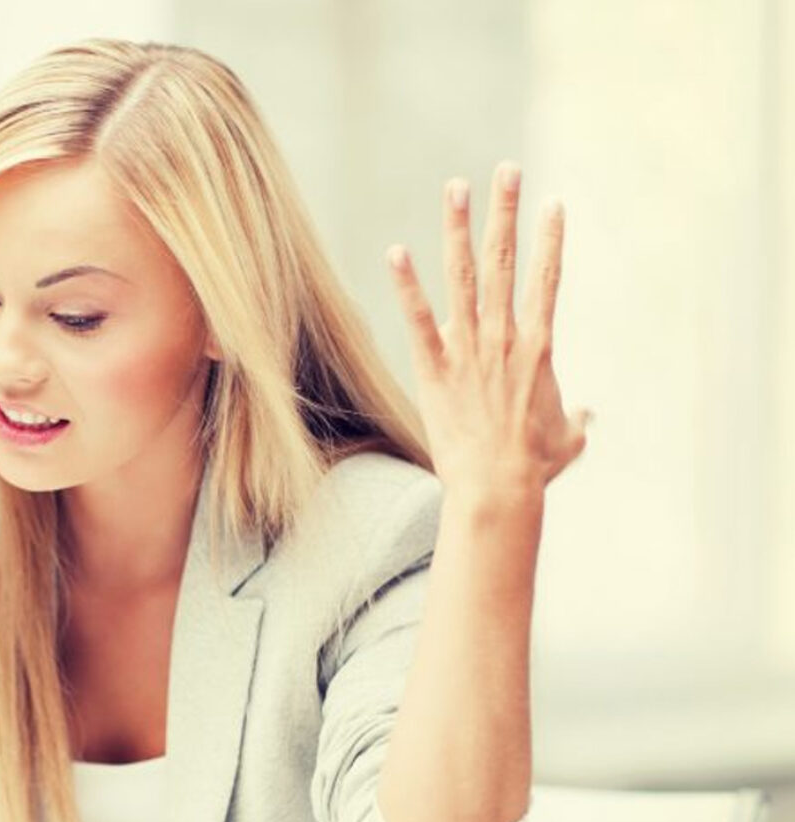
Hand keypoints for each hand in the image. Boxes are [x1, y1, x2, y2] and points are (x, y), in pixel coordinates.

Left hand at [386, 162, 590, 499]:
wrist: (498, 488)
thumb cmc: (533, 468)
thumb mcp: (567, 440)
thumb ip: (578, 420)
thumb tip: (589, 416)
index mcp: (539, 346)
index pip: (548, 279)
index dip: (551, 239)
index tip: (554, 202)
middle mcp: (505, 336)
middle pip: (507, 261)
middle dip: (506, 212)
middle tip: (507, 170)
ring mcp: (469, 348)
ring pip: (465, 275)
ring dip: (459, 227)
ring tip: (456, 186)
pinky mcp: (434, 367)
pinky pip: (417, 318)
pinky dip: (407, 284)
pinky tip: (396, 252)